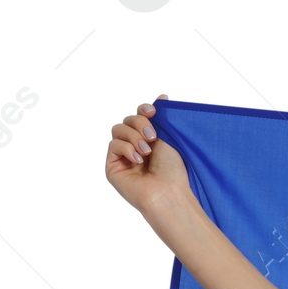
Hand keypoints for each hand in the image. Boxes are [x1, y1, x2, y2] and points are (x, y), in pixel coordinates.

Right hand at [105, 94, 192, 216]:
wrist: (168, 192)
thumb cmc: (174, 169)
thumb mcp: (169, 137)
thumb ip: (162, 117)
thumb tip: (162, 96)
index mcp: (151, 141)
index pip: (140, 116)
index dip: (144, 110)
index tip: (152, 112)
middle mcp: (137, 147)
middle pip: (128, 120)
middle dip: (140, 124)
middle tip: (153, 137)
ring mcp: (124, 157)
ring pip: (118, 129)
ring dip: (134, 136)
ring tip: (147, 152)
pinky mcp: (113, 166)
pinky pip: (113, 144)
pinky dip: (126, 148)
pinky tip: (138, 160)